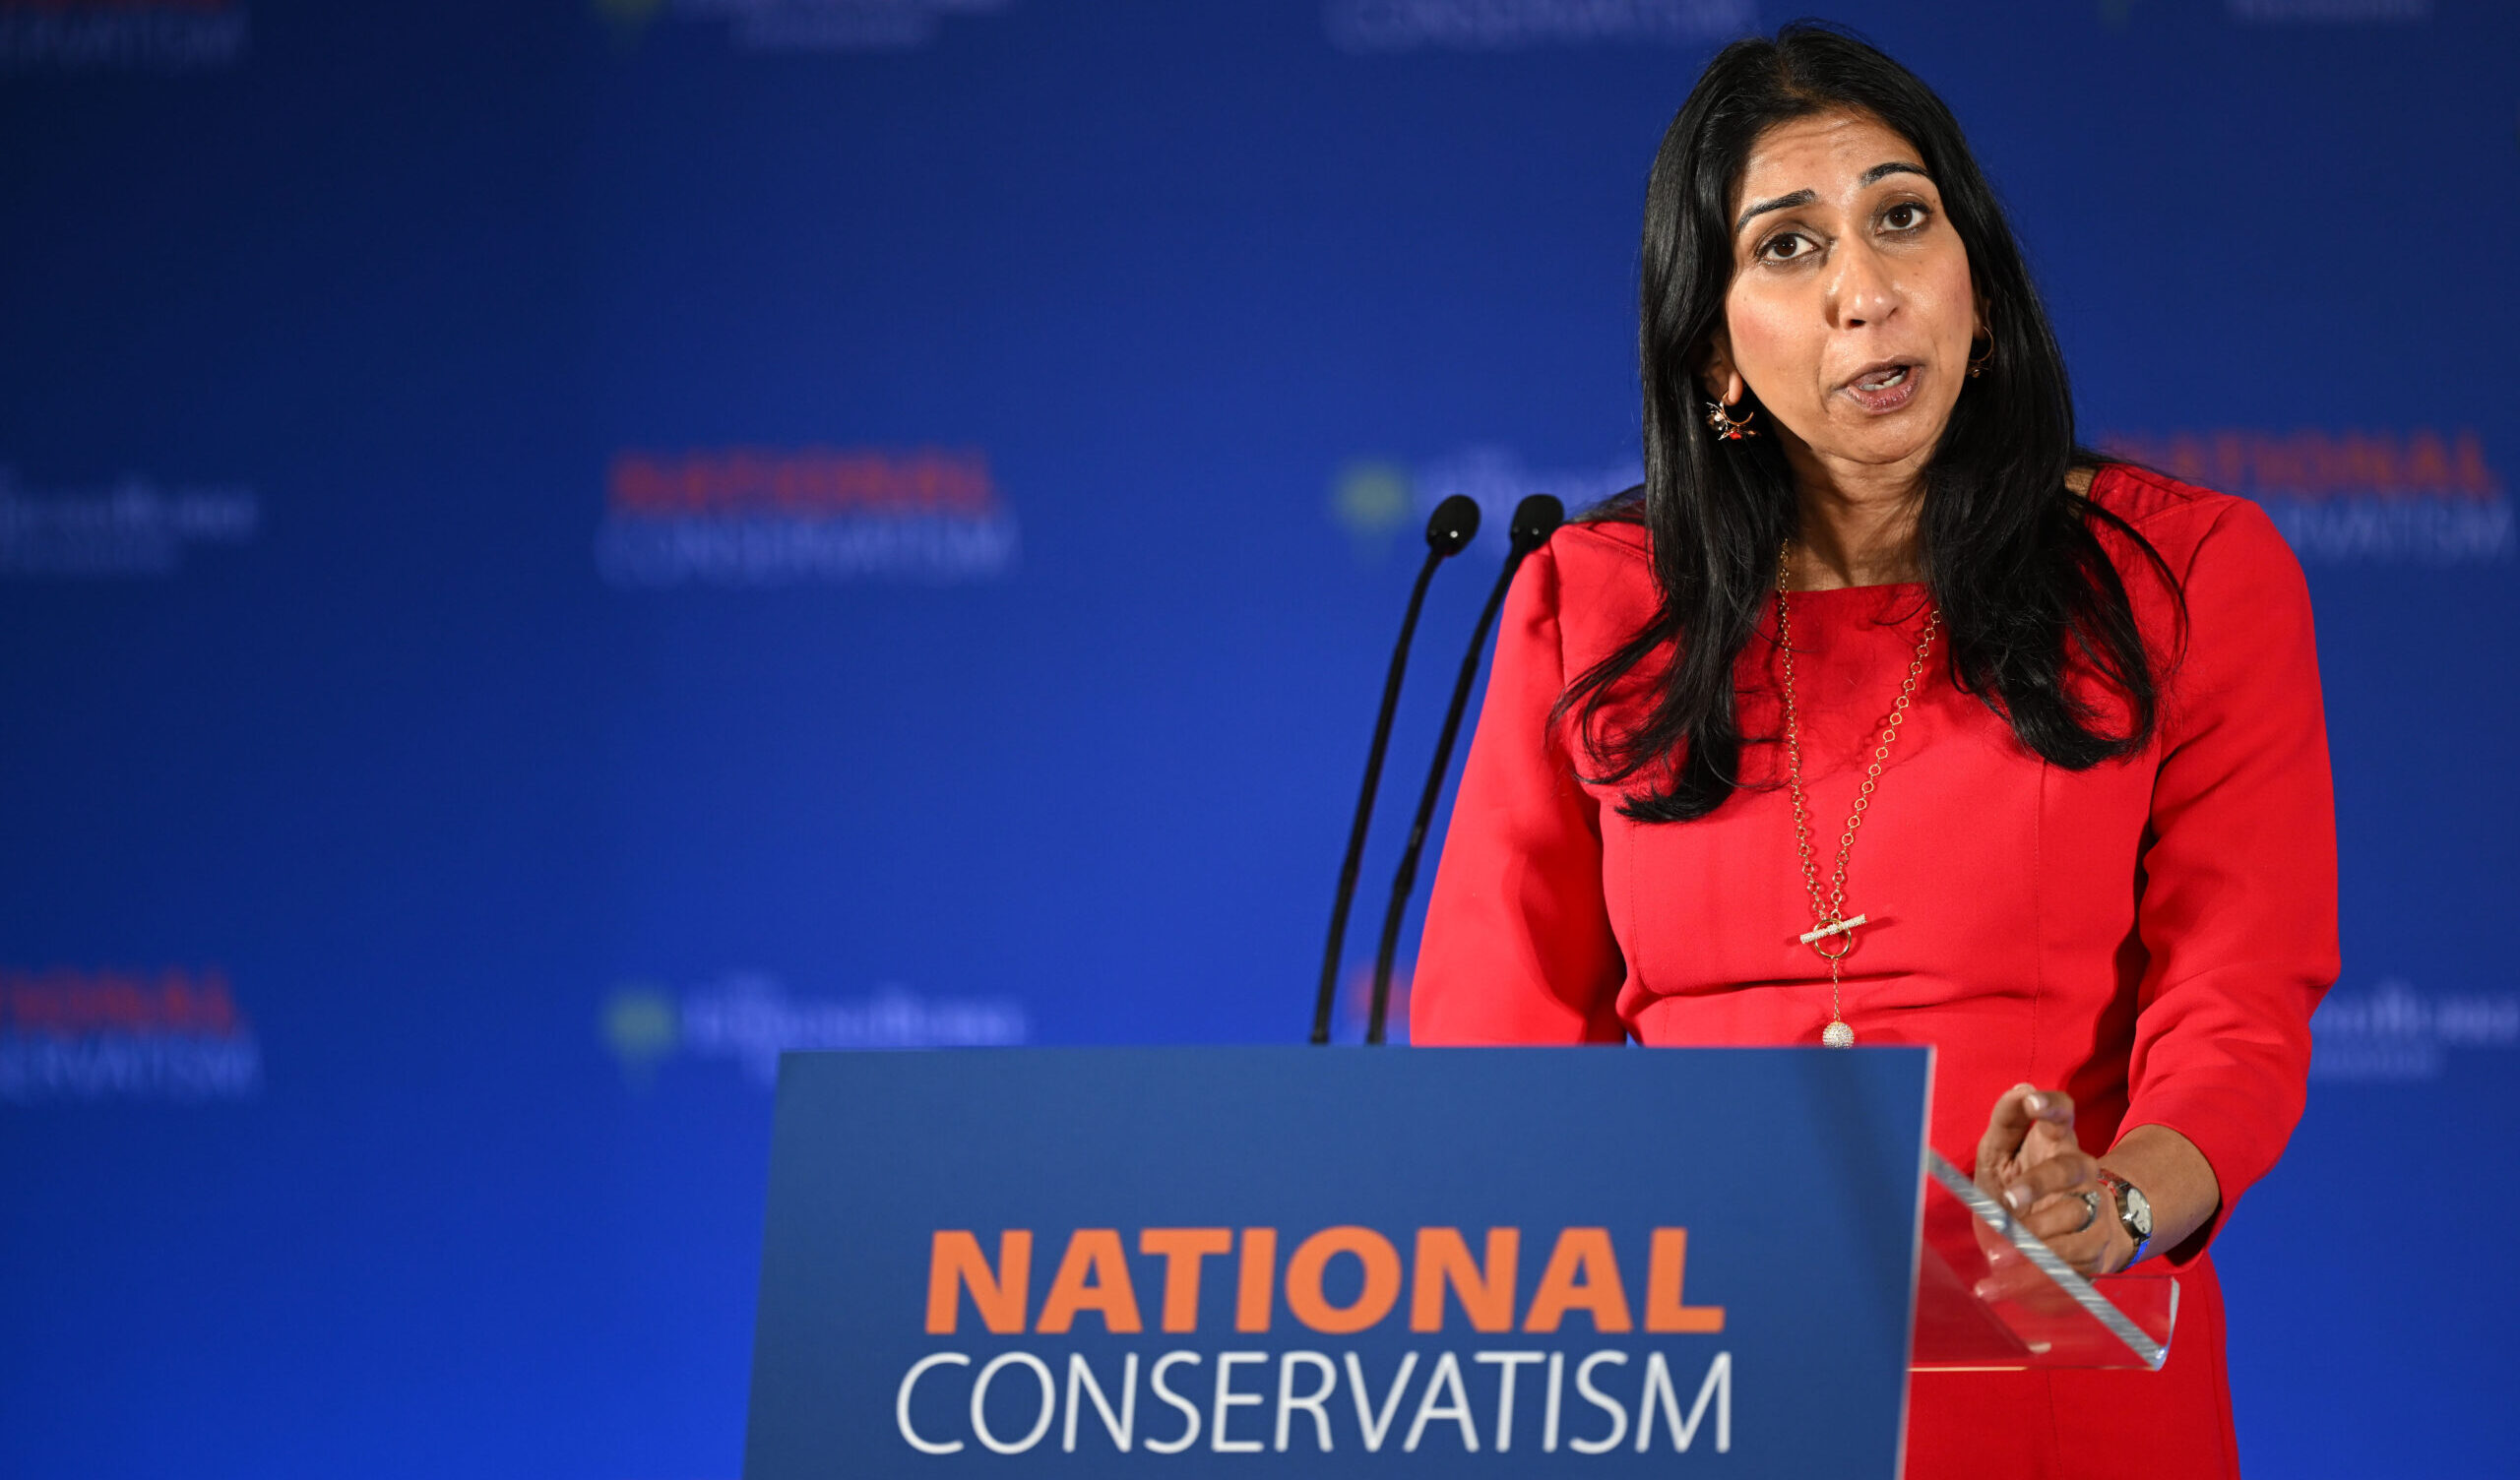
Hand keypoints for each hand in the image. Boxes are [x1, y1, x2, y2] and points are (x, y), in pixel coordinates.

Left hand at [1973, 1083, 2134, 1277]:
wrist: (2063, 1237)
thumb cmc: (2022, 1183)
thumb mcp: (2004, 1152)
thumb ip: (2007, 1122)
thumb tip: (2020, 1090)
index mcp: (2056, 1142)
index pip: (2063, 1114)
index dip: (2050, 1105)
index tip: (2031, 1100)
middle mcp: (2080, 1172)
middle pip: (2069, 1169)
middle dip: (2040, 1184)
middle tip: (2010, 1200)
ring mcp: (2092, 1210)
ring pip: (2073, 1219)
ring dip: (2036, 1236)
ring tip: (2000, 1253)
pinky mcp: (2094, 1249)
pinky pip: (2063, 1263)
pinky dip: (2026, 1278)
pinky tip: (1994, 1286)